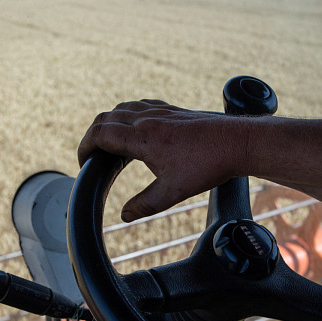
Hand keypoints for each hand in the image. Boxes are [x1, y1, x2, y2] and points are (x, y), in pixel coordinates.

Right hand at [78, 100, 248, 221]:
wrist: (238, 142)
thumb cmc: (208, 165)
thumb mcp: (174, 191)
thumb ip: (146, 204)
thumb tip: (125, 215)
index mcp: (143, 136)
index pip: (101, 134)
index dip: (85, 147)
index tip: (83, 162)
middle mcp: (148, 118)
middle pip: (106, 118)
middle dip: (92, 136)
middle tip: (91, 156)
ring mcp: (161, 111)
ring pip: (122, 109)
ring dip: (108, 123)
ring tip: (108, 144)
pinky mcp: (173, 110)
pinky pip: (140, 105)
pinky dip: (127, 115)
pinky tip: (134, 128)